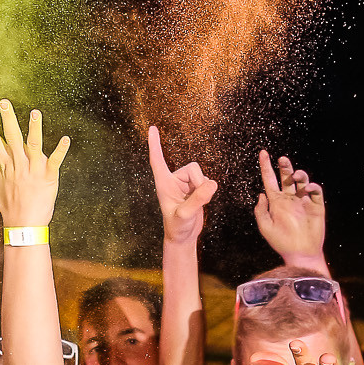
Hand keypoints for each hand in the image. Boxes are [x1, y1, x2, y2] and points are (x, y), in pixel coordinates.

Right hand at [0, 102, 69, 229]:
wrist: (24, 223)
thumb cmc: (9, 205)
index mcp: (5, 165)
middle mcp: (18, 164)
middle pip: (12, 137)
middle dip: (8, 119)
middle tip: (4, 102)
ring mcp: (33, 169)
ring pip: (34, 145)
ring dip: (35, 128)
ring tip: (35, 112)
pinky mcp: (48, 176)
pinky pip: (55, 161)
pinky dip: (61, 150)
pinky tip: (66, 138)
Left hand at [148, 125, 216, 244]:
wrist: (183, 236)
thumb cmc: (177, 227)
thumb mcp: (185, 214)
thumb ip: (198, 199)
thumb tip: (211, 184)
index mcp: (164, 183)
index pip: (157, 160)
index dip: (154, 144)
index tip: (152, 128)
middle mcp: (174, 180)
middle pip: (193, 168)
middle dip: (199, 182)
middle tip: (197, 200)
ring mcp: (185, 184)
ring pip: (202, 175)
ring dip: (204, 189)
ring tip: (196, 204)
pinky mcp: (196, 189)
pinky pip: (208, 182)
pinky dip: (208, 192)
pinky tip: (200, 203)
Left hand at [254, 150, 325, 267]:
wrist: (301, 254)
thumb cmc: (282, 242)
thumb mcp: (266, 227)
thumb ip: (261, 210)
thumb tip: (261, 193)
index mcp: (276, 202)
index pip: (270, 180)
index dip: (266, 166)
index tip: (263, 153)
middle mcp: (290, 199)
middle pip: (286, 177)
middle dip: (285, 166)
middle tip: (282, 159)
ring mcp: (303, 201)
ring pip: (302, 181)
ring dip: (299, 174)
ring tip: (295, 176)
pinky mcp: (316, 206)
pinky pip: (315, 191)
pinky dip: (312, 186)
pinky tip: (308, 188)